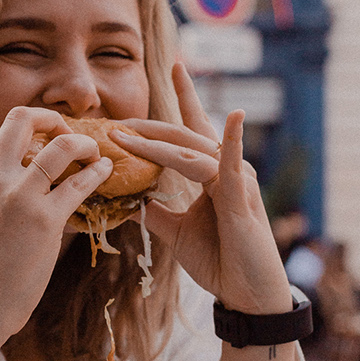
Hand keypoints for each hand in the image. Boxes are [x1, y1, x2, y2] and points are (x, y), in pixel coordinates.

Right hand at [0, 107, 113, 339]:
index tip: (50, 139)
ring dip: (84, 142)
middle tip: (69, 133)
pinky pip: (80, 182)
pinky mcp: (44, 219)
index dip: (31, 129)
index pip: (3, 132)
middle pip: (22, 118)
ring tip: (95, 152)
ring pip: (60, 144)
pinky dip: (97, 172)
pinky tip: (105, 172)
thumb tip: (26, 179)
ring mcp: (18, 195)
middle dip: (52, 117)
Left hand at [113, 63, 291, 314]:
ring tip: (125, 134)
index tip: (173, 65)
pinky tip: (233, 116)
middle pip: (183, 136)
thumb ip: (158, 211)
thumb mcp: (177, 233)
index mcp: (212, 173)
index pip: (193, 129)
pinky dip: (233, 139)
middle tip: (115, 121)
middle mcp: (226, 169)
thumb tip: (134, 199)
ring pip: (190, 152)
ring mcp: (235, 180)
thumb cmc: (219, 261)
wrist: (244, 295)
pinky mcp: (242, 198)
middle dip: (148, 127)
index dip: (185, 96)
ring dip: (156, 143)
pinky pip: (231, 165)